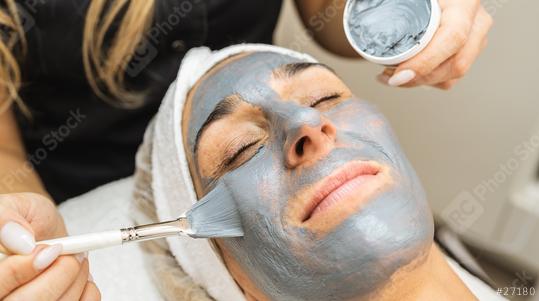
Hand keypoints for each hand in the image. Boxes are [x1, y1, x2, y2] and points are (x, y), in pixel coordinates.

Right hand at [0, 193, 100, 299]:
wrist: (41, 231)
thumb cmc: (24, 219)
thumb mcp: (14, 206)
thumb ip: (7, 217)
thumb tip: (19, 240)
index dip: (23, 269)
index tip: (50, 249)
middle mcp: (4, 295)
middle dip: (59, 274)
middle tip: (71, 255)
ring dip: (77, 280)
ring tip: (78, 258)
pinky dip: (88, 292)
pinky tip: (82, 276)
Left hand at [377, 0, 492, 88]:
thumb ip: (384, 3)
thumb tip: (361, 6)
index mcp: (464, 3)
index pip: (453, 38)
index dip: (425, 62)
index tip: (397, 75)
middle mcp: (476, 21)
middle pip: (456, 64)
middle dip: (418, 78)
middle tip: (388, 78)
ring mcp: (475, 37)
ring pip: (452, 74)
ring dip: (419, 81)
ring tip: (389, 76)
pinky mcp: (466, 51)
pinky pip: (448, 76)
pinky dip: (424, 81)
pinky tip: (401, 76)